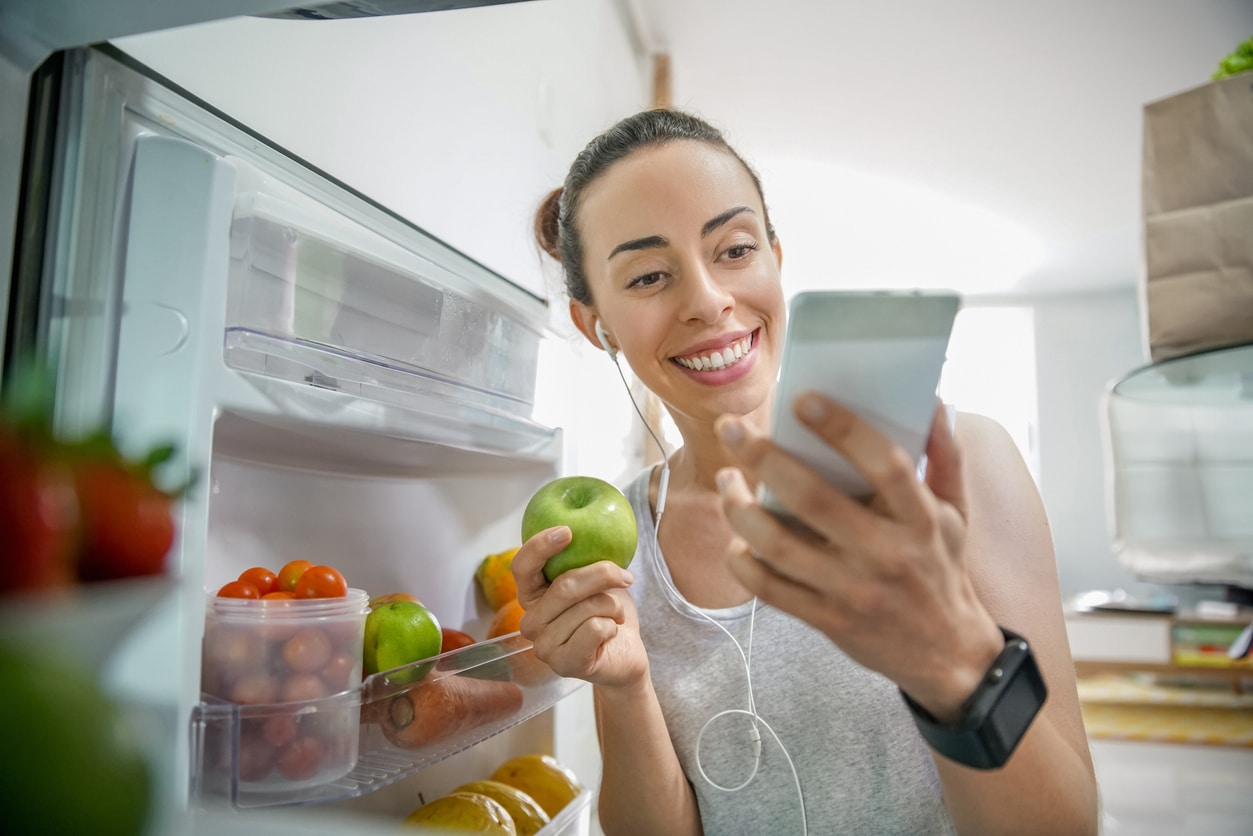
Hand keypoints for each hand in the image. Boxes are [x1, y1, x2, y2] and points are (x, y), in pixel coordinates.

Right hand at [512, 526, 648, 688]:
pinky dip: (612, 626)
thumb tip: (591, 527)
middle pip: (564, 586)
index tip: (568, 531)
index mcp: (532, 595)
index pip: (521, 566)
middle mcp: (530, 621)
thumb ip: (584, 559)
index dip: (540, 546)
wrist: (625, 654)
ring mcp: (544, 646)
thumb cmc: (607, 613)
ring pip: (585, 608)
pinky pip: (594, 629)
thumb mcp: (596, 580)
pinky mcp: (564, 664)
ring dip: (612, 606)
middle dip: (602, 575)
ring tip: (615, 614)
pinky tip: (610, 632)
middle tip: (626, 576)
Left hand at [713, 394, 1002, 719]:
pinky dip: (743, 562)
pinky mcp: (827, 619)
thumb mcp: (956, 514)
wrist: (947, 657)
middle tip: (731, 428)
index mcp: (920, 520)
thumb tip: (935, 400)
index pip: (885, 464)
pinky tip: (736, 539)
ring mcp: (852, 590)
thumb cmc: (943, 569)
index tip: (803, 400)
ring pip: (778, 545)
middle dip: (763, 458)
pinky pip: (770, 589)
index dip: (844, 429)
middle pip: (813, 499)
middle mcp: (885, 554)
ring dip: (740, 508)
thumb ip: (946, 456)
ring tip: (727, 480)